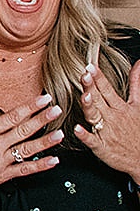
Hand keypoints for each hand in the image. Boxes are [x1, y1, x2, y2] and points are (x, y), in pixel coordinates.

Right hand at [0, 82, 62, 205]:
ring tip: (61, 134)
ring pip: (27, 150)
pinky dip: (40, 166)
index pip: (12, 117)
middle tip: (57, 110)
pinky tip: (54, 160)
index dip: (30, 107)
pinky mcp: (2, 176)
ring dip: (45, 142)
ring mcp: (0, 162)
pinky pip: (25, 170)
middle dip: (42, 119)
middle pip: (23, 131)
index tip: (44, 99)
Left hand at [74, 58, 139, 178]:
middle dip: (91, 87)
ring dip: (89, 106)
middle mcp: (112, 117)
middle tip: (84, 74)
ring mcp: (106, 132)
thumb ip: (136, 84)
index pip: (107, 89)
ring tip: (84, 96)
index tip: (90, 66)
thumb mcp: (138, 105)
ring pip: (95, 117)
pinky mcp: (102, 147)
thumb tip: (139, 64)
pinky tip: (77, 129)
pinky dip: (85, 135)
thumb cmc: (137, 130)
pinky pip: (92, 140)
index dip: (98, 78)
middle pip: (99, 99)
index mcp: (120, 107)